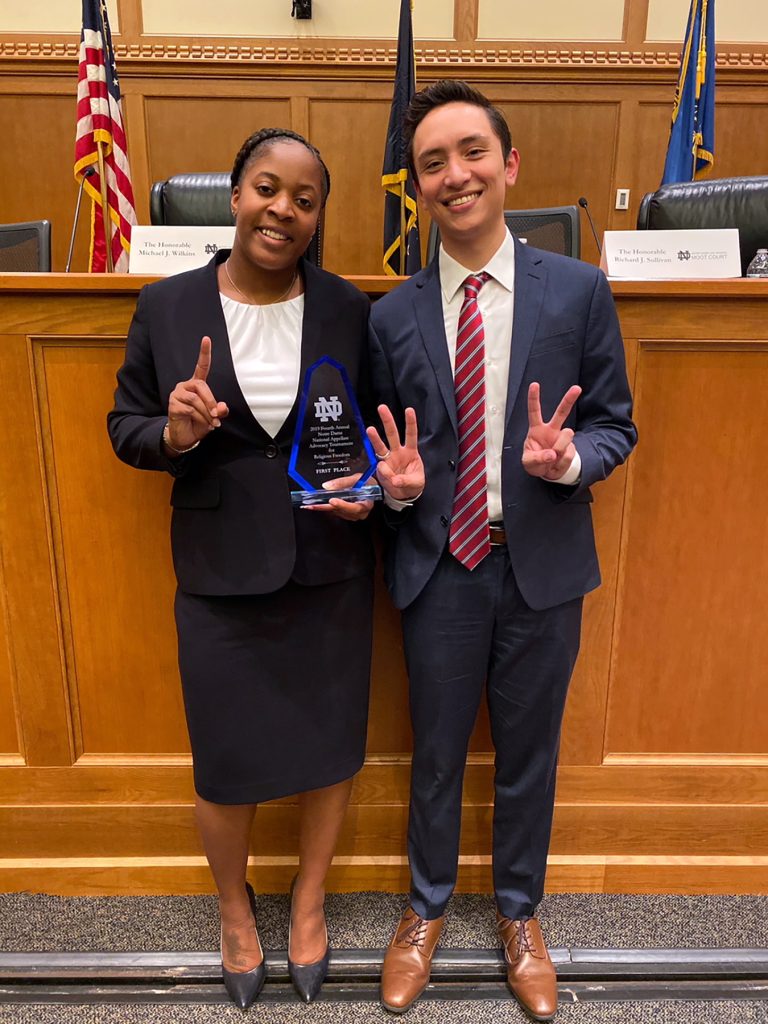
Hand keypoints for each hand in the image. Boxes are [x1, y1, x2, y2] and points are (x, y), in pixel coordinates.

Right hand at [166, 336, 228, 450]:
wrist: (185, 436)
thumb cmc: (199, 422)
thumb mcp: (214, 417)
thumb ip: (220, 410)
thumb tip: (221, 407)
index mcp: (196, 385)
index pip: (201, 366)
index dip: (204, 353)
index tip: (206, 339)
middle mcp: (185, 386)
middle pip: (201, 386)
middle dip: (211, 401)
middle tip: (216, 415)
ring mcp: (177, 394)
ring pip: (196, 400)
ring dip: (206, 414)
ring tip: (210, 423)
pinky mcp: (172, 404)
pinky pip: (189, 409)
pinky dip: (198, 418)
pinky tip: (199, 423)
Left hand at [302, 474, 373, 520]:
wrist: (371, 487)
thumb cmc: (367, 483)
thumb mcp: (357, 478)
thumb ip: (342, 482)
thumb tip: (327, 486)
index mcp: (366, 504)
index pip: (355, 507)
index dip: (343, 504)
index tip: (332, 500)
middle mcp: (360, 513)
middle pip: (342, 511)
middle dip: (326, 507)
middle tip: (313, 505)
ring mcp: (353, 515)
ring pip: (337, 513)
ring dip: (323, 509)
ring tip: (311, 505)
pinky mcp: (347, 515)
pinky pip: (335, 513)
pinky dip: (326, 509)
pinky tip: (317, 506)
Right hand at [367, 405, 424, 501]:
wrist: (403, 494)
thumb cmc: (413, 484)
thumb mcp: (416, 482)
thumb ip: (406, 480)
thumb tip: (395, 480)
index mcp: (411, 451)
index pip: (411, 434)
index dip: (410, 422)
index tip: (409, 410)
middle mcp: (398, 452)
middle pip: (392, 434)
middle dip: (387, 421)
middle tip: (382, 408)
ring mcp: (388, 459)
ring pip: (380, 445)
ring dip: (375, 438)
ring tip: (370, 430)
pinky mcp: (381, 468)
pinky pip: (381, 468)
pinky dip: (385, 474)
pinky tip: (391, 479)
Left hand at [522, 382, 581, 479]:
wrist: (547, 472)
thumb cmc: (534, 463)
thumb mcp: (528, 463)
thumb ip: (537, 458)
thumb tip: (552, 455)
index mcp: (537, 429)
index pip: (534, 412)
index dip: (534, 398)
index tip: (534, 384)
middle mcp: (551, 430)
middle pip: (561, 412)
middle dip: (569, 399)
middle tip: (577, 388)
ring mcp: (562, 438)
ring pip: (567, 436)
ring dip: (560, 449)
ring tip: (552, 459)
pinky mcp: (571, 448)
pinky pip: (569, 454)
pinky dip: (561, 463)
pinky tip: (556, 464)